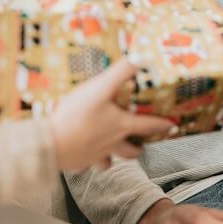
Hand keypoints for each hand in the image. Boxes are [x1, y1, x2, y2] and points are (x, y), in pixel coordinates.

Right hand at [48, 59, 173, 171]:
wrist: (50, 144)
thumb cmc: (77, 116)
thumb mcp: (100, 88)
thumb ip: (120, 72)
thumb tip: (141, 58)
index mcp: (120, 126)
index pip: (148, 126)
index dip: (162, 125)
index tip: (172, 127)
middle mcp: (111, 144)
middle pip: (131, 152)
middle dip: (138, 148)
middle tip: (140, 144)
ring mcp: (94, 156)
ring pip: (109, 163)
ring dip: (114, 158)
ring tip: (113, 151)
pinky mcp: (77, 162)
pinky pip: (85, 166)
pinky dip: (86, 162)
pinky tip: (81, 156)